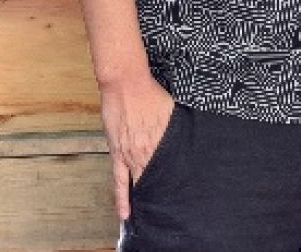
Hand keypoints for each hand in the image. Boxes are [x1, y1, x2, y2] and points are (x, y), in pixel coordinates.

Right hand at [98, 76, 175, 218]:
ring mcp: (130, 154)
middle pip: (157, 178)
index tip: (182, 196)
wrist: (126, 86)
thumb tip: (184, 142)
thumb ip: (174, 131)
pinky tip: (125, 213)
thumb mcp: (171, 113)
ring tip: (150, 215)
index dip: (176, 184)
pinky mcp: (116, 153)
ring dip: (145, 198)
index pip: (171, 170)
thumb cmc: (151, 95)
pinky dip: (122, 198)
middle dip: (162, 194)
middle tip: (169, 210)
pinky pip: (118, 181)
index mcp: (162, 143)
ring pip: (139, 182)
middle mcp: (147, 152)